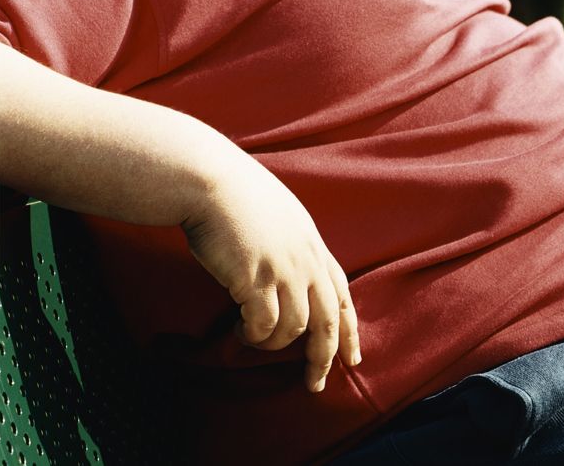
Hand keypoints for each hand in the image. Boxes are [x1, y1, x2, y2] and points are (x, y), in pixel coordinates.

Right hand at [181, 157, 360, 391]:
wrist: (210, 180)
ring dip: (273, 345)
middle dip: (324, 357)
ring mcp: (284, 271)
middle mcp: (307, 261)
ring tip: (254, 340)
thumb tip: (291, 276)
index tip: (352, 359)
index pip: (343, 296)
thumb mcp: (282, 217)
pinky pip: (264, 325)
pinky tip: (240, 332)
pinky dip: (254, 336)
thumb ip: (294, 247)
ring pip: (294, 329)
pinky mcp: (256, 280)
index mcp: (315, 246)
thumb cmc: (237, 195)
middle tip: (316, 383)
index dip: (350, 330)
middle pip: (328, 321)